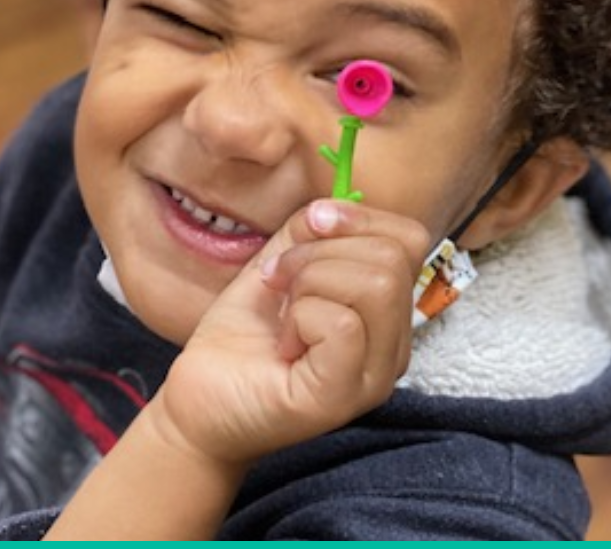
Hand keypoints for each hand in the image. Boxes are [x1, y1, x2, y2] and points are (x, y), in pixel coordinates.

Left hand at [147, 200, 432, 465]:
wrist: (200, 396)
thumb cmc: (244, 333)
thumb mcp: (282, 261)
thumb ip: (312, 230)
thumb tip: (328, 212)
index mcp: (387, 311)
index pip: (411, 240)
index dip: (358, 218)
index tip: (307, 228)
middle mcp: (394, 347)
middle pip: (392, 258)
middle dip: (321, 251)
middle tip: (279, 278)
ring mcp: (373, 378)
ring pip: (376, 285)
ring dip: (310, 280)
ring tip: (283, 310)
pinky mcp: (342, 398)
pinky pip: (343, 324)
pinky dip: (301, 315)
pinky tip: (283, 341)